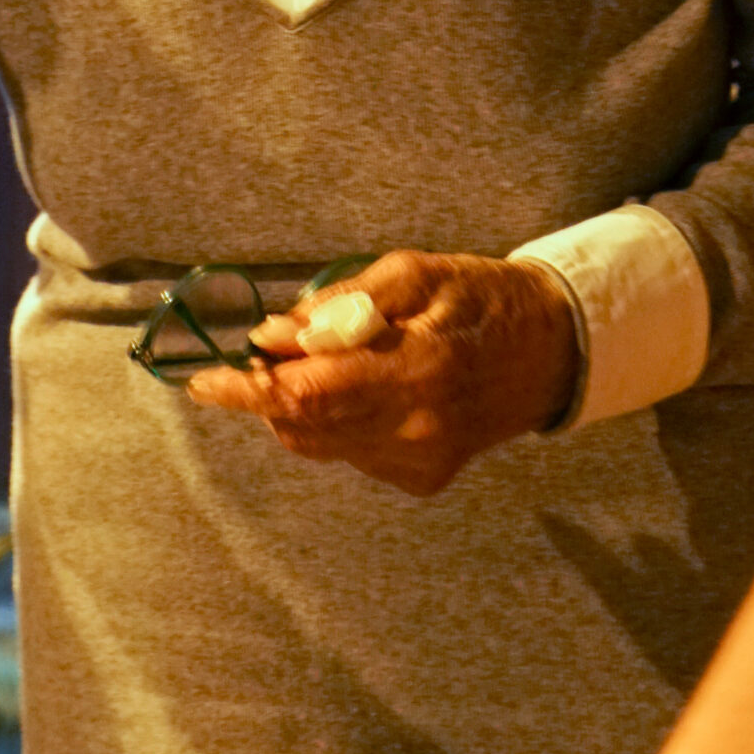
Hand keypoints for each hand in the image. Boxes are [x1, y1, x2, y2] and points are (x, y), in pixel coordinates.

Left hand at [186, 251, 579, 494]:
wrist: (551, 351)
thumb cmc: (480, 297)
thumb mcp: (414, 273)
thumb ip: (341, 305)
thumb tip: (272, 334)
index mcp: (417, 372)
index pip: (306, 394)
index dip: (246, 388)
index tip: (201, 380)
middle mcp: (416, 431)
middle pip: (303, 425)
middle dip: (265, 391)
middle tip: (265, 350)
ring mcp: (419, 462)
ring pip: (319, 443)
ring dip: (297, 404)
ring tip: (319, 359)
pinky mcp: (423, 479)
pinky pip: (349, 452)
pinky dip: (333, 420)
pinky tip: (361, 386)